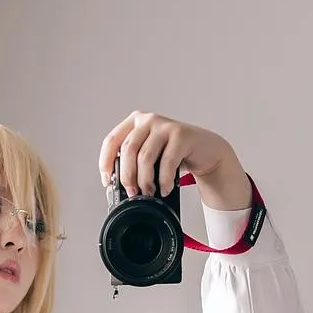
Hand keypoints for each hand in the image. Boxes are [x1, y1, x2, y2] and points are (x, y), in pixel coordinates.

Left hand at [99, 111, 234, 197]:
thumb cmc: (176, 155)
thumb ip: (135, 163)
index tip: (107, 181)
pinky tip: (165, 188)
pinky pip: (166, 162)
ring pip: (145, 157)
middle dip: (127, 176)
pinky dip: (164, 180)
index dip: (106, 163)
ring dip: (145, 180)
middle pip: (127, 150)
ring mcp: (165, 125)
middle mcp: (148, 120)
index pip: (111, 141)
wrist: (206, 152)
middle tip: (132, 192)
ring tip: (149, 192)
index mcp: (135, 122)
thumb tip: (119, 185)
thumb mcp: (151, 156)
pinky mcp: (181, 134)